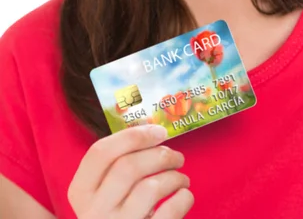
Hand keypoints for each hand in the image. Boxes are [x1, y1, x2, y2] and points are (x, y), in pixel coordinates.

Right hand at [68, 124, 193, 217]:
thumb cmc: (118, 213)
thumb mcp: (105, 191)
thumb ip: (119, 162)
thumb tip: (152, 128)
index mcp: (81, 191)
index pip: (101, 152)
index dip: (133, 136)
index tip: (160, 131)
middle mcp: (94, 211)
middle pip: (128, 167)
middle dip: (160, 155)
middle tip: (178, 157)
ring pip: (150, 188)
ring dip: (174, 177)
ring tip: (181, 179)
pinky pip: (168, 212)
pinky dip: (182, 198)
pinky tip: (184, 195)